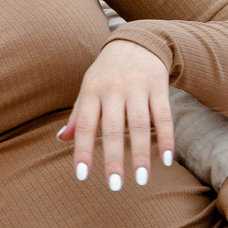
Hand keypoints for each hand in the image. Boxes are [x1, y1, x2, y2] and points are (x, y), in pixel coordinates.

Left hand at [57, 41, 172, 190]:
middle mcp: (113, 89)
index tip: (82, 176)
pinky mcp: (159, 86)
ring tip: (142, 180)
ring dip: (141, 154)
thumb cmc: (107, 72)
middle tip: (115, 186)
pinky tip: (167, 160)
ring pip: (140, 125)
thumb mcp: (88, 87)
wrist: (137, 41)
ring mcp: (137, 87)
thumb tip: (60, 140)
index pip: (84, 125)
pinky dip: (167, 138)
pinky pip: (163, 116)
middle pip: (113, 129)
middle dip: (114, 158)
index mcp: (91, 91)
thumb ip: (77, 114)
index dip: (82, 150)